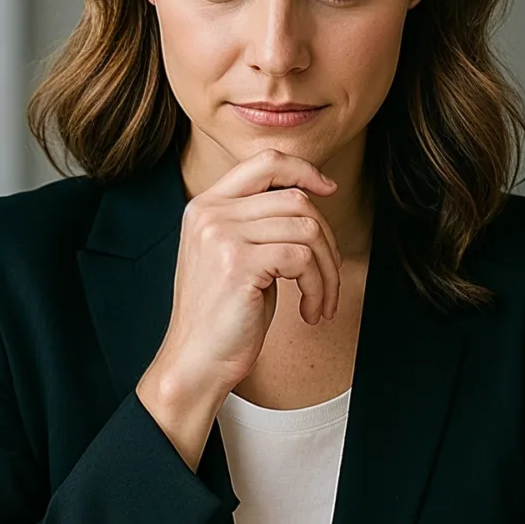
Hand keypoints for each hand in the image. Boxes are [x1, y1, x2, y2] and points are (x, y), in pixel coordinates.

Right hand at [135, 150, 342, 466]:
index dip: (304, 170)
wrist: (195, 361)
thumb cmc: (223, 317)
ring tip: (321, 302)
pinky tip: (309, 313)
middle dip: (327, 241)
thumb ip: (260, 225)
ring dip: (327, 271)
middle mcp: (210, 213)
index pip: (264, 162)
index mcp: (206, 206)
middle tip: (328, 279)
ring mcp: (222, 235)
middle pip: (296, 199)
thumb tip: (310, 199)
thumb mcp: (237, 257)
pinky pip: (303, 259)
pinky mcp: (238, 263)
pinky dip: (318, 288)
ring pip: (307, 229)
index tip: (329, 190)